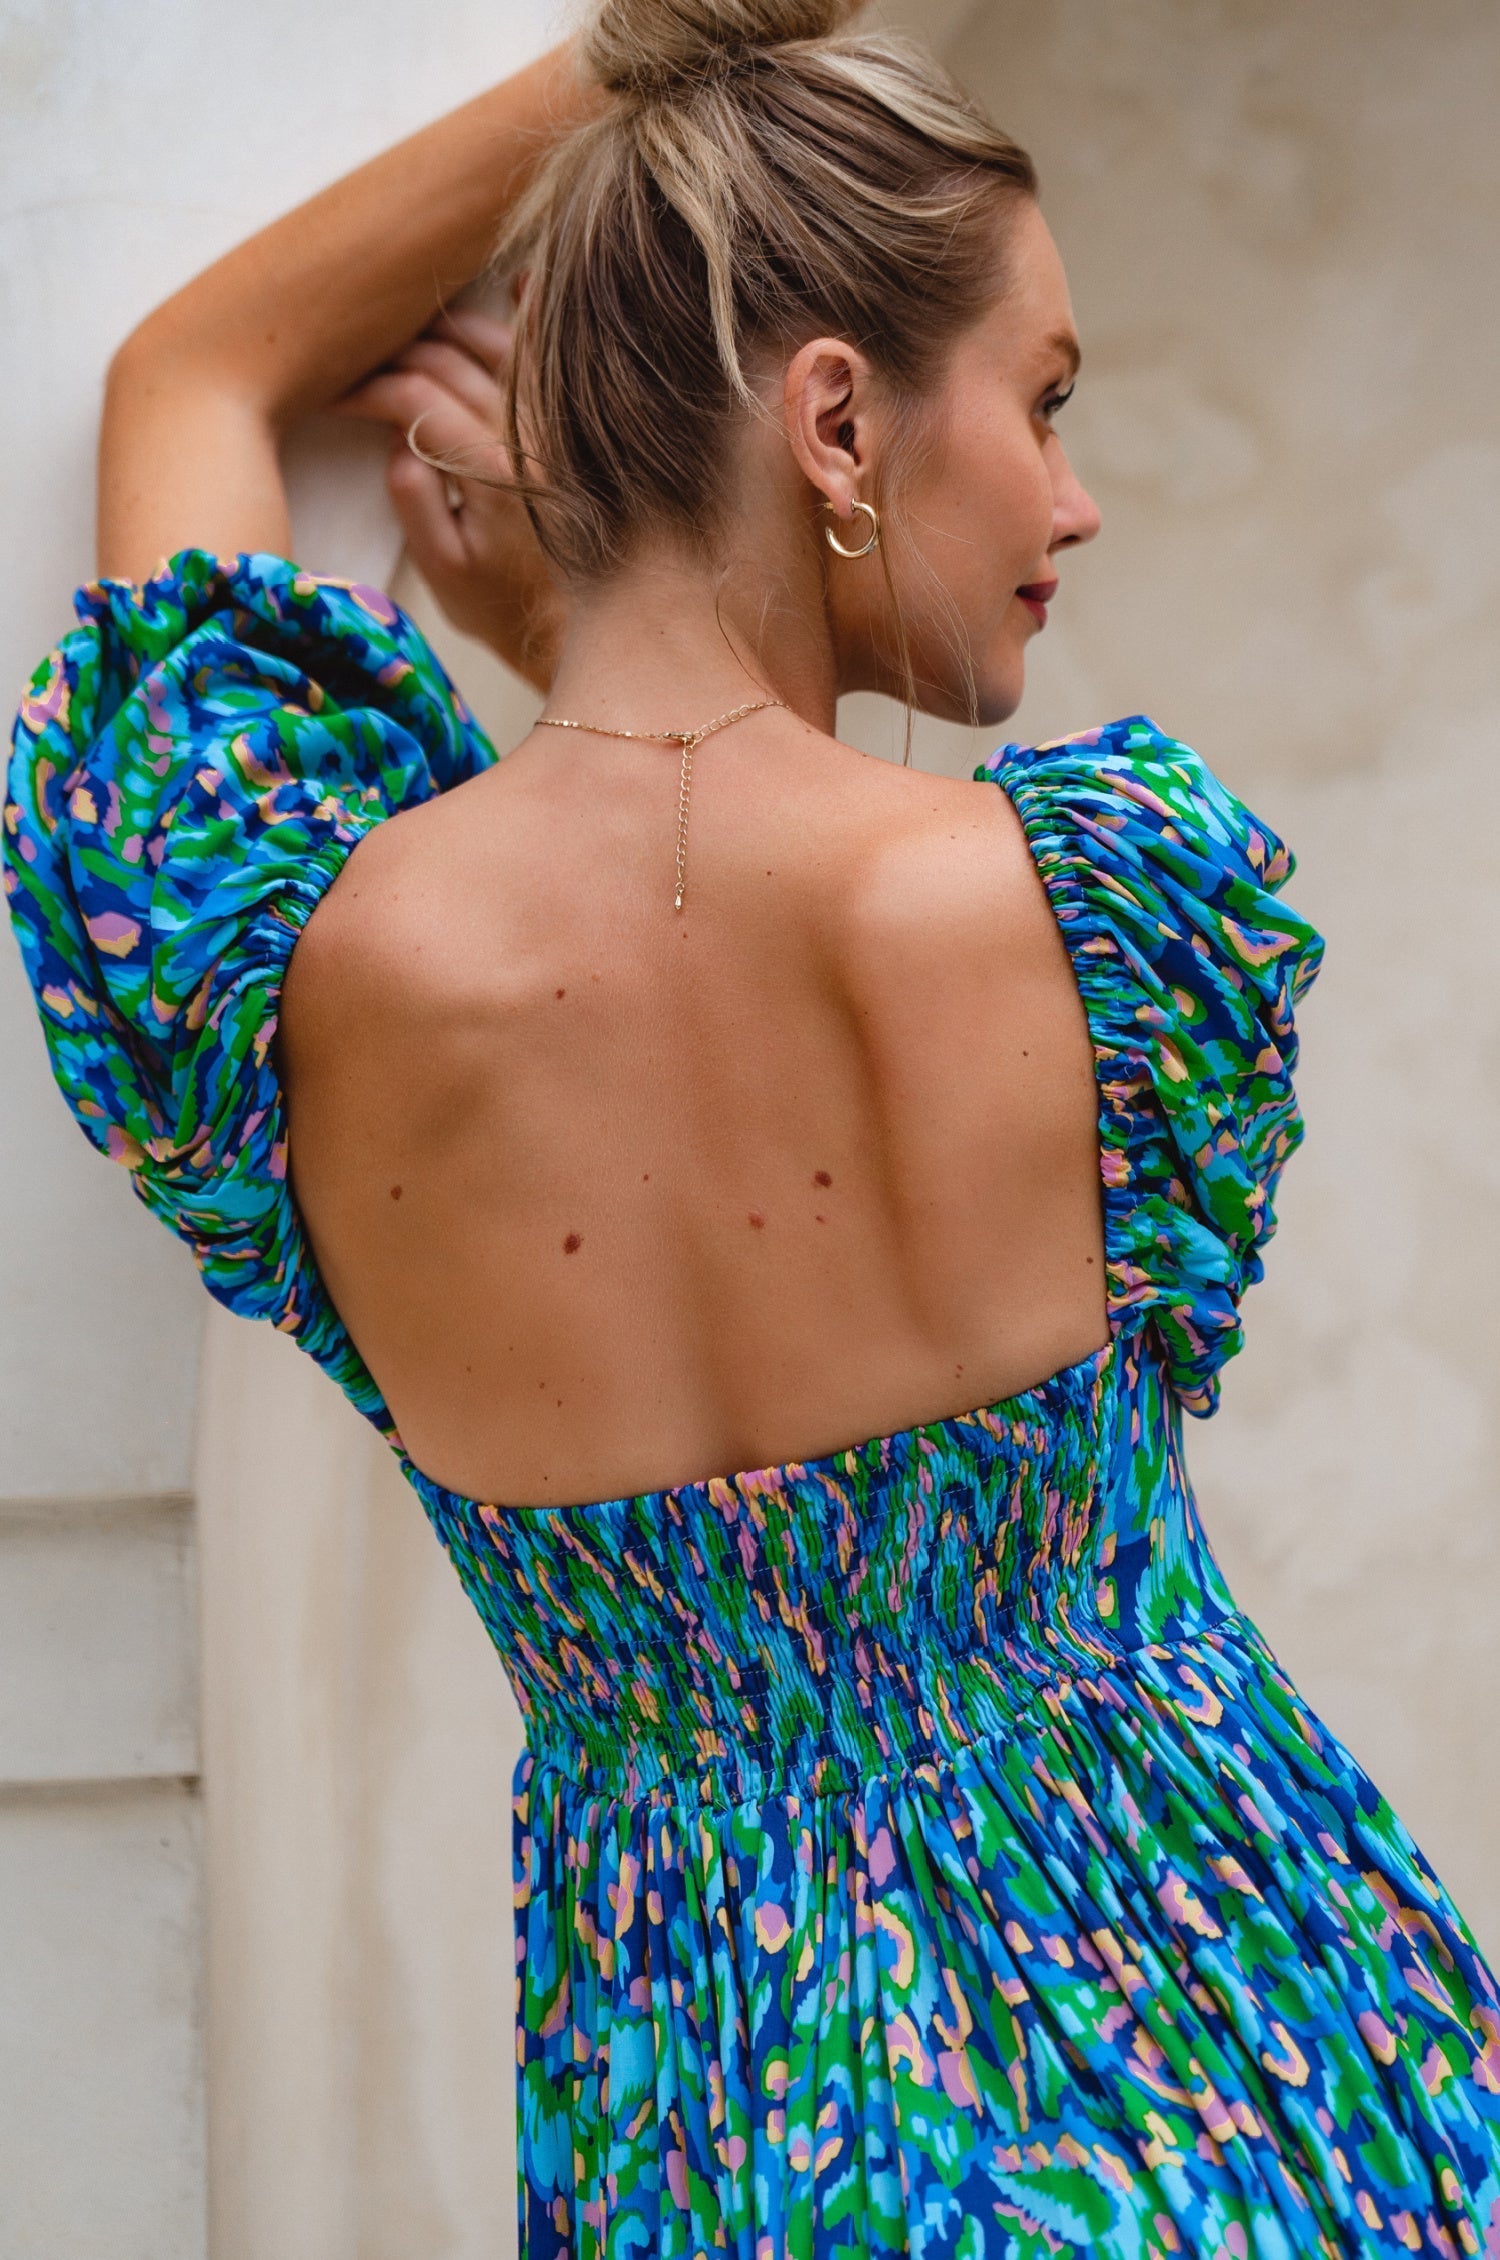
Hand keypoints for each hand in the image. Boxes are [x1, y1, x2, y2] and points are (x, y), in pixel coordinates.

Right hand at [336, 309, 563, 690]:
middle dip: (395, 357)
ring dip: (447, 327)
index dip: (367, 390)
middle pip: (448, 362)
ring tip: (411, 333)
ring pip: (496, 341)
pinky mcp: (574, 423)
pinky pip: (555, 351)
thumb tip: (395, 437)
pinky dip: (536, 311)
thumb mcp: (442, 568)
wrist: (588, 624)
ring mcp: (557, 422)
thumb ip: (414, 501)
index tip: (336, 396)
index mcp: (490, 470)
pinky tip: (520, 281)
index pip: (413, 399)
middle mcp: (529, 433)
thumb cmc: (504, 604)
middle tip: (362, 361)